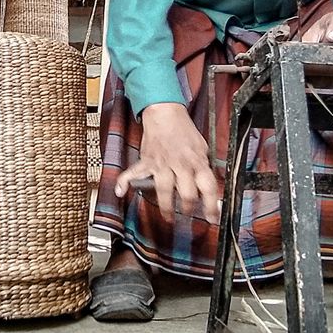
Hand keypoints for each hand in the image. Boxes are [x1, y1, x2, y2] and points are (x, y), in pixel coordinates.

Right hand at [115, 102, 220, 223]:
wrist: (166, 113)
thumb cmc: (184, 130)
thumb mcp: (202, 148)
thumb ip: (204, 168)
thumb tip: (210, 189)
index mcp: (197, 161)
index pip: (208, 188)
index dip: (212, 206)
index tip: (213, 219)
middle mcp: (180, 164)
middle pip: (187, 194)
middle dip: (189, 208)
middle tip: (189, 213)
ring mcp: (162, 164)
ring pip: (164, 191)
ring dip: (167, 207)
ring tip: (169, 217)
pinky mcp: (147, 161)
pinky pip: (133, 172)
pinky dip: (124, 182)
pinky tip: (120, 191)